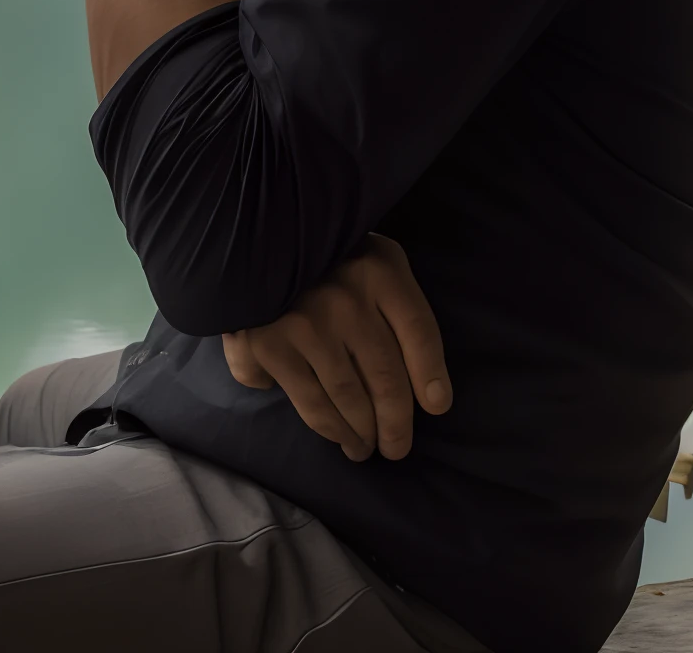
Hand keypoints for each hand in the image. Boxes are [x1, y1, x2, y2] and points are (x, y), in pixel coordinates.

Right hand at [222, 235, 451, 461]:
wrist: (255, 244)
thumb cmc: (329, 258)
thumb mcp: (374, 261)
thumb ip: (400, 308)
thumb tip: (429, 391)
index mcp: (379, 271)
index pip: (419, 331)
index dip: (431, 375)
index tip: (437, 407)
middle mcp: (348, 299)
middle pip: (387, 376)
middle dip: (397, 423)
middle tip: (398, 447)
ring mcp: (308, 324)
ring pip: (351, 399)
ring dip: (365, 434)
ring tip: (368, 448)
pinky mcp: (273, 348)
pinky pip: (314, 404)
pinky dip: (332, 430)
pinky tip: (342, 438)